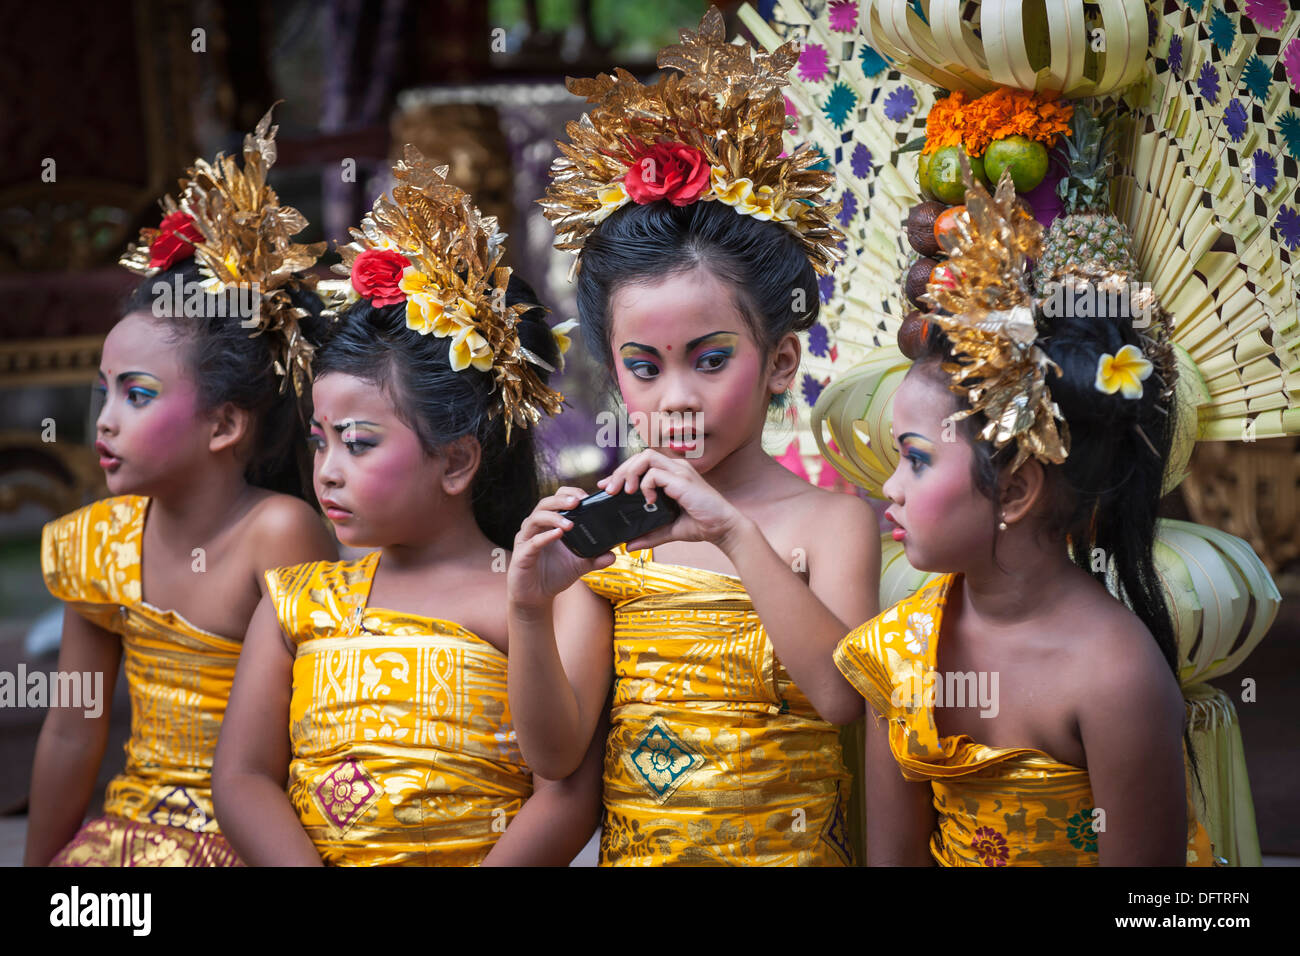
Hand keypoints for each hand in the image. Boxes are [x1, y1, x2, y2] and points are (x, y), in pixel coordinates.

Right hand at [508, 486, 614, 609]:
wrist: (536, 597)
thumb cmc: (555, 575)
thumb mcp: (579, 565)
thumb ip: (595, 558)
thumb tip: (613, 554)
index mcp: (550, 523)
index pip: (557, 499)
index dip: (570, 494)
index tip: (587, 496)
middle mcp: (536, 527)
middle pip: (545, 503)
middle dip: (561, 500)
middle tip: (578, 502)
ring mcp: (526, 539)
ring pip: (536, 518)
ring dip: (554, 517)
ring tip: (571, 523)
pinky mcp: (522, 554)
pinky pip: (533, 542)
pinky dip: (545, 537)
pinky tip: (557, 534)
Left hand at [595, 449, 746, 552]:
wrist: (724, 529)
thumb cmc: (701, 525)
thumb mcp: (669, 530)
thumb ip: (649, 535)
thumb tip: (629, 545)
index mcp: (672, 474)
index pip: (641, 463)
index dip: (622, 472)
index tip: (607, 487)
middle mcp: (675, 468)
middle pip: (640, 456)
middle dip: (620, 471)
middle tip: (610, 490)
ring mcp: (679, 471)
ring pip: (645, 457)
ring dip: (630, 473)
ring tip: (625, 492)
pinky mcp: (682, 479)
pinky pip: (655, 473)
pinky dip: (646, 485)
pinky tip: (649, 500)